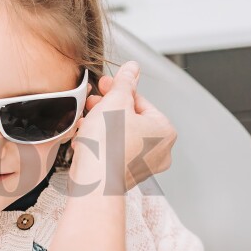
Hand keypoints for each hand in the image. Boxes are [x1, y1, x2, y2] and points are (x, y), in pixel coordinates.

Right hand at [71, 61, 175, 190]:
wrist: (94, 181)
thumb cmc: (108, 145)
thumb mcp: (115, 102)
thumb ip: (124, 83)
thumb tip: (132, 69)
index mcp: (165, 130)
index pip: (140, 101)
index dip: (118, 91)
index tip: (104, 87)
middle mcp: (160, 150)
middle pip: (131, 118)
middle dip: (107, 108)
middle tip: (92, 103)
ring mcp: (144, 166)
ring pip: (121, 135)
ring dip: (102, 125)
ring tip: (85, 122)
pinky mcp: (126, 176)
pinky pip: (115, 152)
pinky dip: (101, 144)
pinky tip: (86, 140)